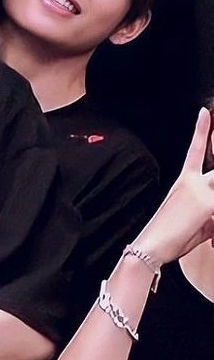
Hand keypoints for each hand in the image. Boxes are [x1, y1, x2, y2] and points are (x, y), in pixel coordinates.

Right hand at [134, 109, 213, 263]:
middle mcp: (193, 183)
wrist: (151, 247)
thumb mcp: (195, 223)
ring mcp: (202, 192)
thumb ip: (211, 214)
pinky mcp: (208, 205)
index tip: (204, 112)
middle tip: (206, 199)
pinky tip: (210, 235)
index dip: (201, 129)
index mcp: (184, 182)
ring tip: (207, 219)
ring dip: (213, 211)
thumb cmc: (168, 238)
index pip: (195, 149)